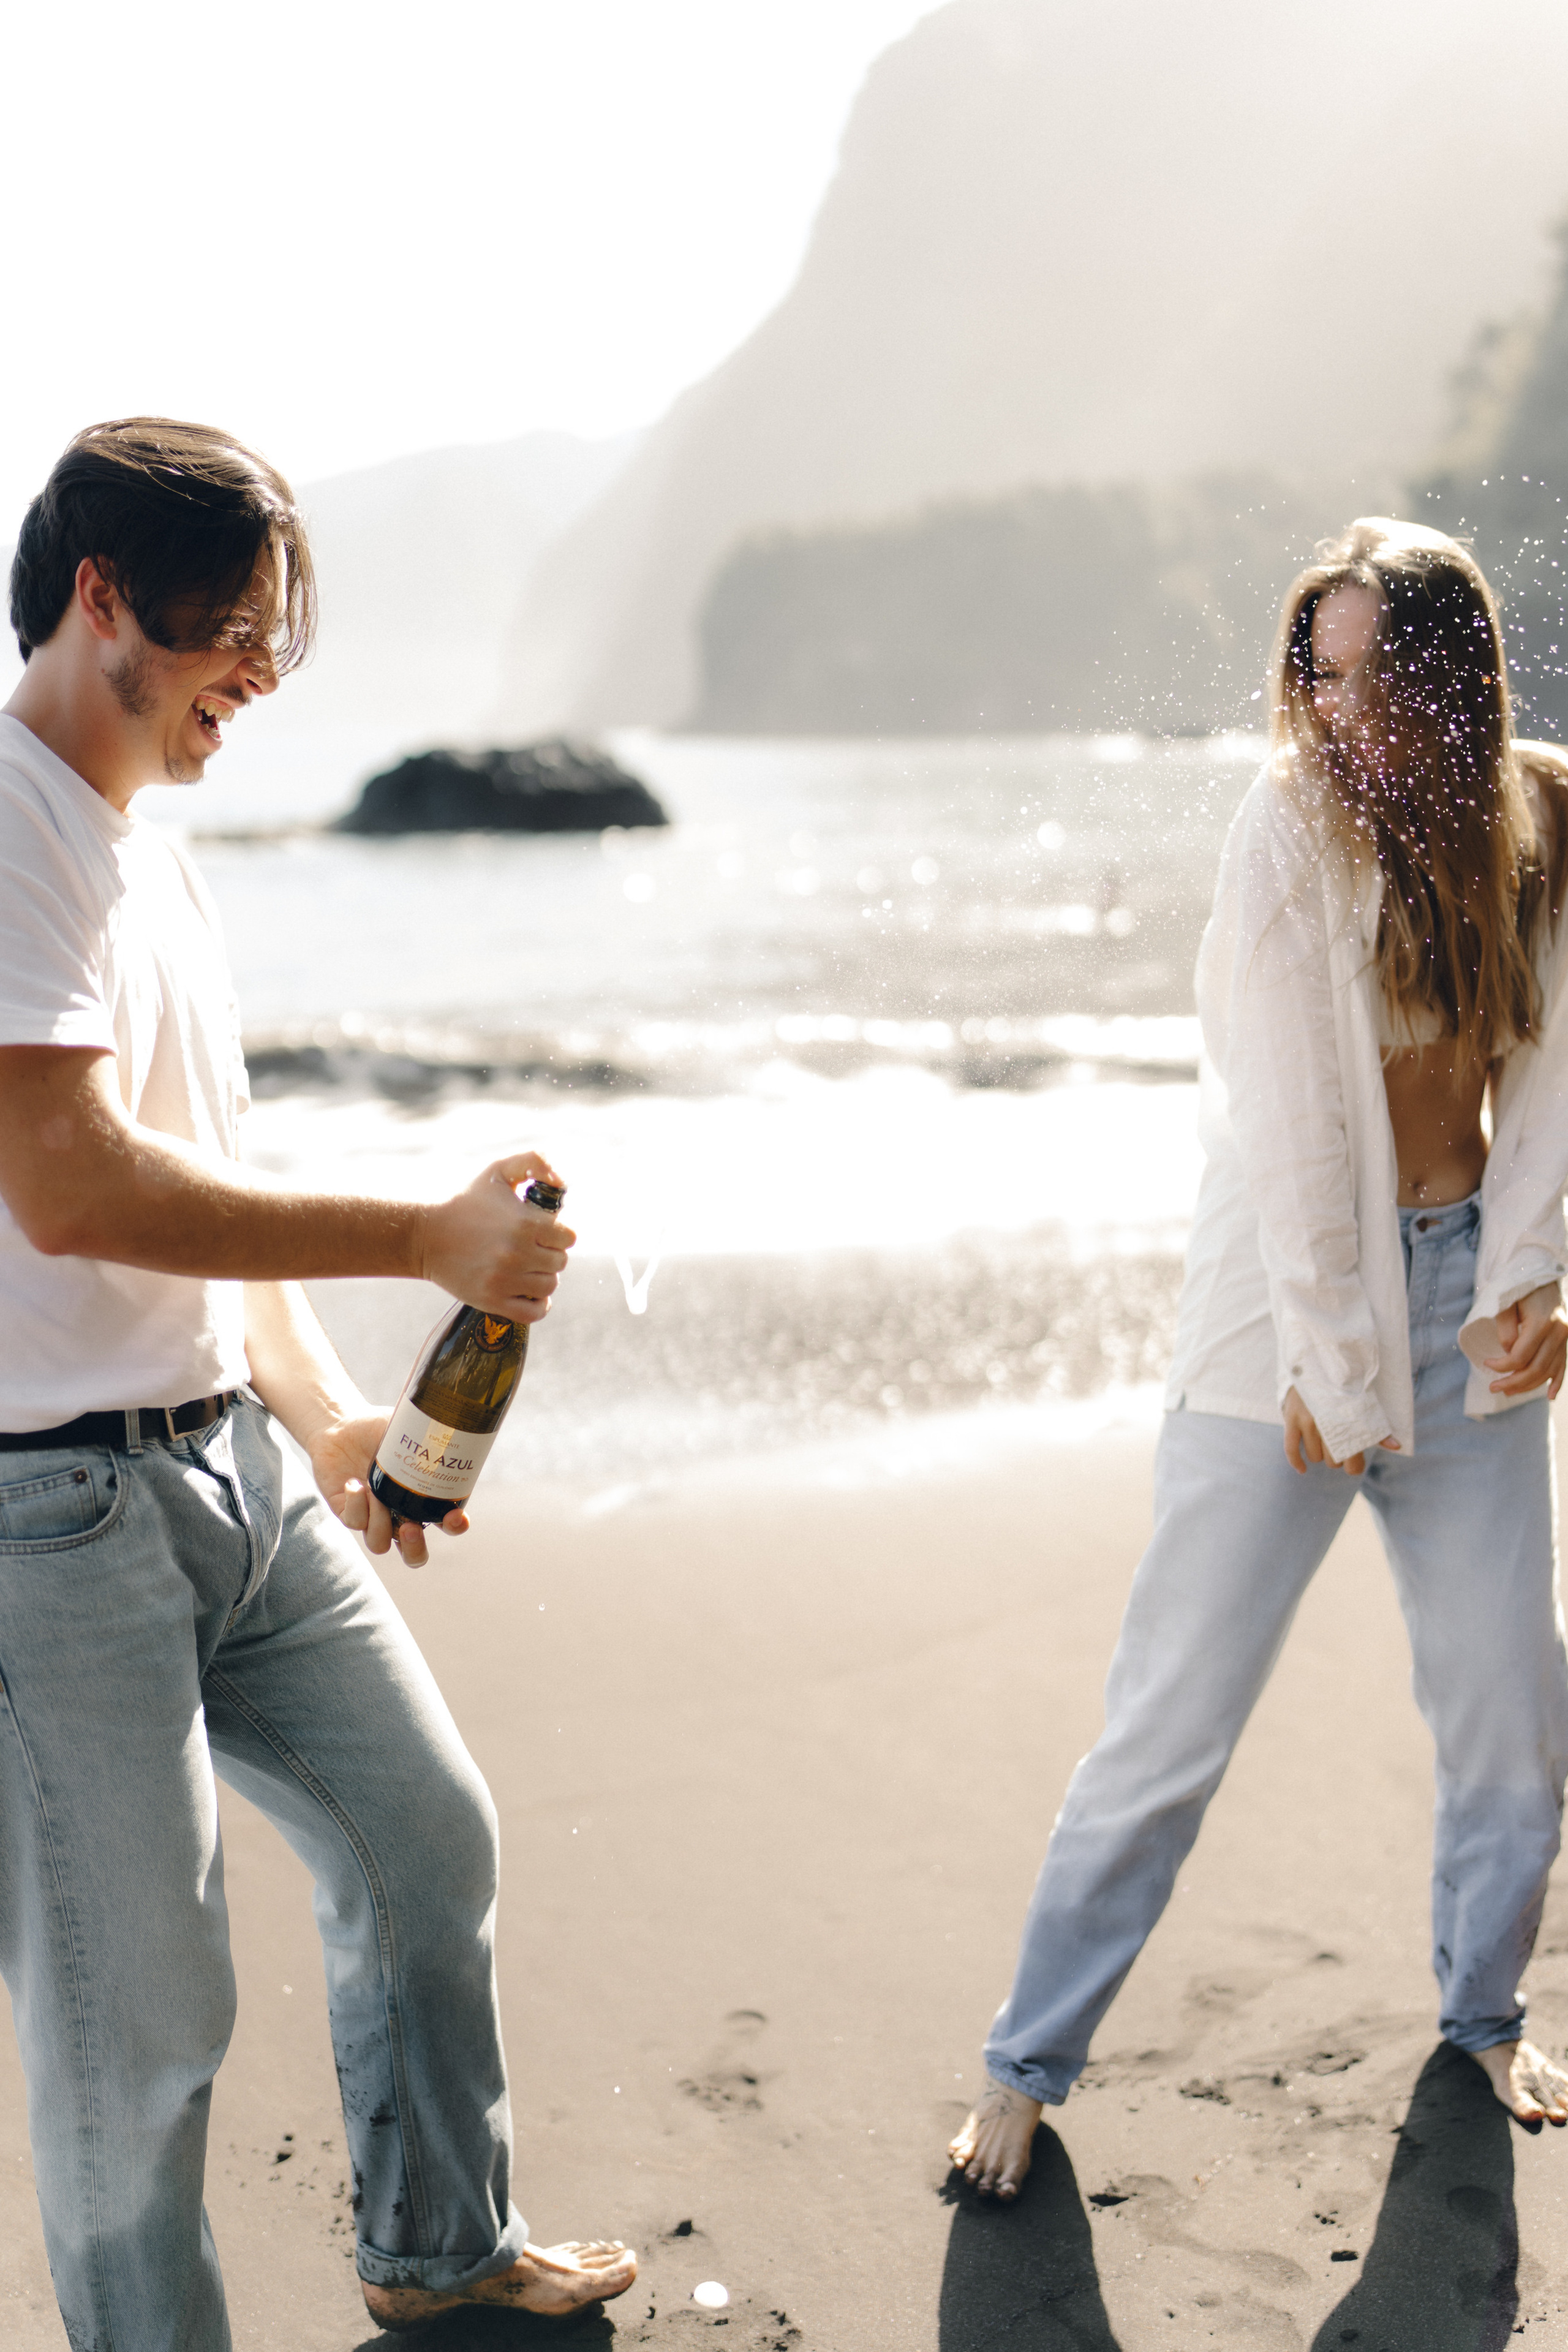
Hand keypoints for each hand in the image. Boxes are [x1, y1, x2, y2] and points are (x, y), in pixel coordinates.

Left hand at [308, 1408, 468, 1569]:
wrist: (339, 1424)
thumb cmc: (378, 1427)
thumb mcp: (407, 1427)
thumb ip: (430, 1427)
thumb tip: (457, 1411)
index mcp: (421, 1498)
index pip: (446, 1523)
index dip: (456, 1526)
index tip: (456, 1515)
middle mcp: (399, 1514)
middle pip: (414, 1554)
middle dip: (414, 1548)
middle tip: (409, 1527)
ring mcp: (372, 1517)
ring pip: (380, 1545)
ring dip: (380, 1525)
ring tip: (376, 1494)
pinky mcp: (347, 1513)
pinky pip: (354, 1522)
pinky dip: (356, 1505)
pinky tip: (354, 1482)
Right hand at [421, 1151, 575, 1320]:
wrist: (427, 1235)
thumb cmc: (467, 1201)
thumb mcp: (499, 1171)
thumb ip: (535, 1161)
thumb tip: (563, 1181)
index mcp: (526, 1223)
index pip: (568, 1237)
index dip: (558, 1234)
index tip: (544, 1232)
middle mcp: (518, 1253)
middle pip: (559, 1263)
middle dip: (549, 1254)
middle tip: (531, 1249)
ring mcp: (505, 1279)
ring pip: (548, 1287)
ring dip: (542, 1278)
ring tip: (526, 1268)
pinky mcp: (492, 1300)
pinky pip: (534, 1312)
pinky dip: (538, 1306)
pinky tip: (529, 1293)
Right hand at [1282, 1386, 1399, 1476]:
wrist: (1319, 1362)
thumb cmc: (1345, 1389)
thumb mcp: (1364, 1405)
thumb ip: (1378, 1429)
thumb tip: (1397, 1446)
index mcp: (1347, 1421)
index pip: (1351, 1461)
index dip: (1354, 1466)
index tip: (1355, 1463)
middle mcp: (1326, 1423)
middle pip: (1331, 1461)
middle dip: (1337, 1458)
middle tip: (1340, 1447)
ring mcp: (1306, 1421)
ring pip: (1314, 1456)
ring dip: (1320, 1454)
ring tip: (1325, 1442)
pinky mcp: (1291, 1418)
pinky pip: (1290, 1447)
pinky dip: (1296, 1461)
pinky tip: (1303, 1470)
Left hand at [1482, 1282, 1567, 1398]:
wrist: (1539, 1269)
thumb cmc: (1517, 1285)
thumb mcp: (1505, 1303)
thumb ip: (1506, 1329)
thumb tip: (1510, 1354)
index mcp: (1542, 1322)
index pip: (1520, 1356)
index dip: (1502, 1365)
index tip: (1486, 1364)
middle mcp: (1559, 1331)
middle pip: (1536, 1367)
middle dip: (1513, 1381)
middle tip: (1493, 1388)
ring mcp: (1566, 1335)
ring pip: (1549, 1370)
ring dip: (1529, 1385)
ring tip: (1508, 1391)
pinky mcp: (1567, 1337)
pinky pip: (1563, 1364)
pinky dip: (1557, 1380)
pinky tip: (1551, 1395)